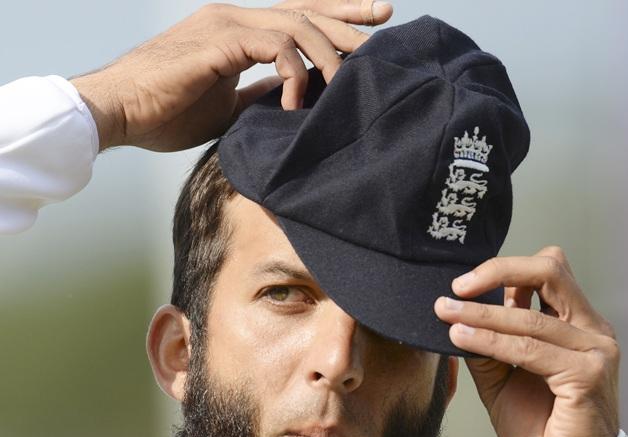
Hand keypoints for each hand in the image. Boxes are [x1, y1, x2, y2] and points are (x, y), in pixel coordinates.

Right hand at [70, 0, 391, 151]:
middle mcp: (235, 18)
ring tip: (351, 83)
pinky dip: (295, 73)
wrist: (119, 111)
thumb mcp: (225, 107)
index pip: (297, 17)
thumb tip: (288, 99)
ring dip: (330, 53)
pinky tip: (300, 104)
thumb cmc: (164, 112)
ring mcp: (227, 24)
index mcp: (237, 31)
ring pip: (297, 24)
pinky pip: (275, 47)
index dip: (336, 17)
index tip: (372, 25)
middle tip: (386, 25)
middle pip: (306, 10)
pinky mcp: (219, 41)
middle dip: (349, 19)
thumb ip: (256, 96)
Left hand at [434, 246, 619, 436]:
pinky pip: (528, 349)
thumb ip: (488, 346)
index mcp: (576, 324)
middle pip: (549, 271)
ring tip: (446, 315)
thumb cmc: (540, 427)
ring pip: (528, 317)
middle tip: (457, 288)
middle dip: (497, 270)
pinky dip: (490, 342)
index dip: (504, 269)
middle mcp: (591, 329)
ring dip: (480, 315)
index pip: (547, 273)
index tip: (463, 284)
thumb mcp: (503, 379)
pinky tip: (462, 339)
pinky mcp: (586, 373)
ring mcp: (594, 349)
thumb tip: (456, 317)